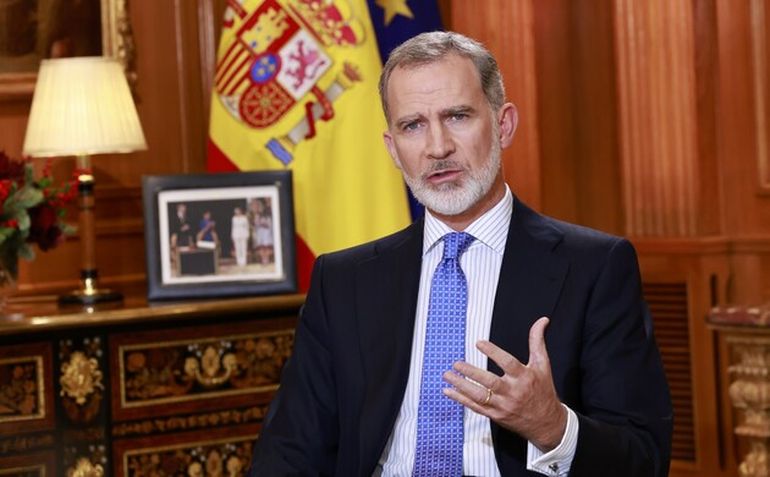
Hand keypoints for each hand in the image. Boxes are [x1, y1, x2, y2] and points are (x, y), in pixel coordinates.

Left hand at [442, 317, 566, 450]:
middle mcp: (513, 392)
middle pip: (490, 382)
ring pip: (480, 396)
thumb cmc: (543, 390)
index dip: (493, 352)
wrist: (547, 422)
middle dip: (471, 372)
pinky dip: (461, 399)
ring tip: (448, 375)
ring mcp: (503, 405)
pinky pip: (476, 407)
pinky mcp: (496, 415)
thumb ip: (537, 341)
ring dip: (461, 386)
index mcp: (524, 377)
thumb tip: (542, 320)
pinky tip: (449, 391)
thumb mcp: (542, 364)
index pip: (507, 363)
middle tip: (457, 363)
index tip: (478, 343)